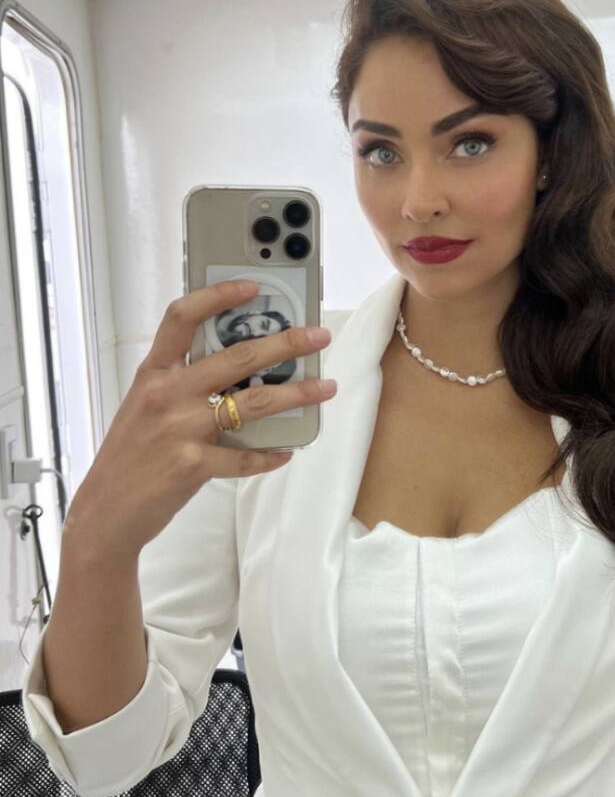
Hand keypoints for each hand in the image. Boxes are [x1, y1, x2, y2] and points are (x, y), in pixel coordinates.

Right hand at [64, 280, 336, 560]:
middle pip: (237, 357)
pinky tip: (285, 451)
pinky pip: (245, 457)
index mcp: (154, 373)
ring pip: (253, 403)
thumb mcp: (147, 405)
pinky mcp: (192, 465)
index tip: (252, 286)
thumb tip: (244, 368)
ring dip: (297, 394)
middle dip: (285, 343)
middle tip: (318, 337)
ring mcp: (179, 429)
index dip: (217, 296)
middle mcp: (167, 394)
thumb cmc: (131, 454)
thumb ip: (184, 383)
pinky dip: (270, 455)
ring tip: (325, 388)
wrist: (107, 510)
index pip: (182, 318)